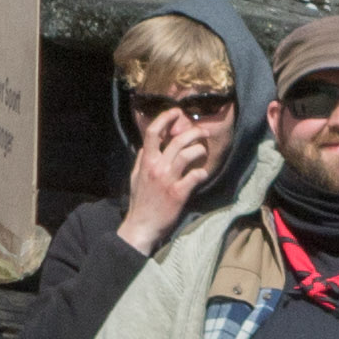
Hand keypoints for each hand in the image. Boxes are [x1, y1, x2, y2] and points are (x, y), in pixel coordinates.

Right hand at [121, 110, 220, 249]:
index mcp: (146, 162)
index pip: (153, 133)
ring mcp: (168, 179)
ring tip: (203, 151)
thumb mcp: (135, 178)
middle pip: (177, 140)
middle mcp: (156, 167)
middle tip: (203, 132)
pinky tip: (202, 174)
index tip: (176, 112)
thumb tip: (145, 147)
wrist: (142, 226)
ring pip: (189, 154)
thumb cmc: (140, 201)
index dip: (165, 118)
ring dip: (200, 150)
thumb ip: (141, 161)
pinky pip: (196, 175)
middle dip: (193, 132)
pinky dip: (202, 173)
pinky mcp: (179, 193)